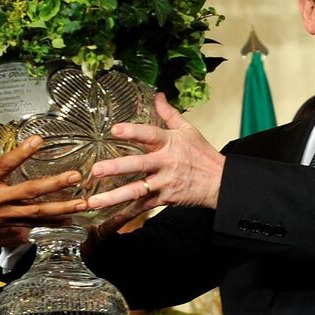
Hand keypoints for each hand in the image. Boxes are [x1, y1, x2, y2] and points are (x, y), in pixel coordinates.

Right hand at [0, 117, 85, 258]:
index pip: (5, 166)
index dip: (21, 154)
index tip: (39, 141)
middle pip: (30, 192)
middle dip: (54, 184)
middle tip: (76, 176)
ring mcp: (3, 215)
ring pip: (37, 212)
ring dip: (62, 207)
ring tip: (84, 202)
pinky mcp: (6, 225)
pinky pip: (33, 224)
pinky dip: (52, 222)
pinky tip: (71, 219)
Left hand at [85, 94, 224, 212]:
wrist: (220, 182)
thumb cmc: (203, 155)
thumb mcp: (188, 130)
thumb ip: (168, 114)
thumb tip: (158, 95)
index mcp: (170, 143)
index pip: (149, 134)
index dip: (133, 131)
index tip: (115, 129)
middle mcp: (165, 163)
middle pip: (138, 165)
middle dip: (116, 167)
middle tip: (96, 170)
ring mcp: (164, 183)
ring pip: (136, 190)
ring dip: (114, 197)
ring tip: (93, 201)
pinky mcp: (165, 198)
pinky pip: (143, 207)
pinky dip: (127, 214)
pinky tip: (110, 219)